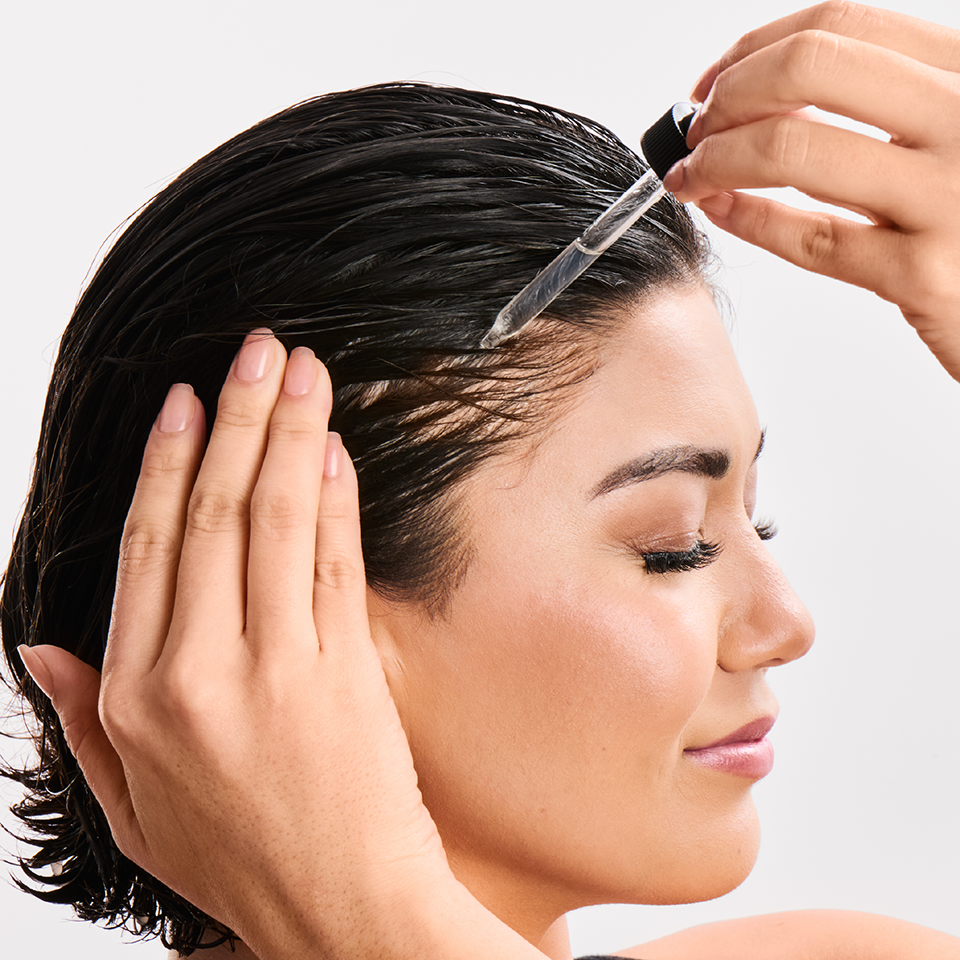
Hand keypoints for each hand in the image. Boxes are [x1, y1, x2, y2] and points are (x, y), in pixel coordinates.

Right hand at [18, 333, 468, 957]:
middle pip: (214, 515)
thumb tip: (43, 649)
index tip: (186, 403)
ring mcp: (277, 667)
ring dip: (288, 434)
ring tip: (301, 370)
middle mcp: (200, 671)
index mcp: (137, 697)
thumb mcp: (131, 809)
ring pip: (275, 521)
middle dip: (236, 419)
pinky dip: (334, 498)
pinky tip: (333, 447)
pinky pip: (336, 563)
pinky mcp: (343, 671)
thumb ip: (81, 721)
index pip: (149, 550)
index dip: (168, 466)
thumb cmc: (240, 858)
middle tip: (254, 350)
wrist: (342, 913)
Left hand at [665, 2, 959, 382]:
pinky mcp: (927, 274)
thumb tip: (776, 87)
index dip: (754, 50)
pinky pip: (811, 237)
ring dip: (717, 158)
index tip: (713, 84)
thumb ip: (895, 103)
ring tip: (693, 176)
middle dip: (728, 96)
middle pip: (809, 66)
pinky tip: (721, 210)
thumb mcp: (957, 136)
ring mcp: (950, 194)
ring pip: (793, 147)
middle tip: (698, 133)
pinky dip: (747, 218)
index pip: (840, 24)